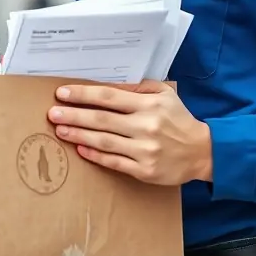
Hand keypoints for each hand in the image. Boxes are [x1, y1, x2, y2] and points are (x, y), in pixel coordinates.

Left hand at [48, 80, 211, 185]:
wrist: (202, 152)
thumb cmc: (179, 119)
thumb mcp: (164, 94)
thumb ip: (137, 88)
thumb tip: (107, 85)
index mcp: (149, 104)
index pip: (108, 96)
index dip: (83, 94)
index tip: (62, 93)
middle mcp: (145, 126)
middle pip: (101, 119)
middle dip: (74, 115)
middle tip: (53, 112)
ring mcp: (144, 150)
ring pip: (104, 141)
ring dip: (78, 134)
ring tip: (60, 129)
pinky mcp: (144, 170)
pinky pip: (113, 161)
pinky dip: (94, 155)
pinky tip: (79, 148)